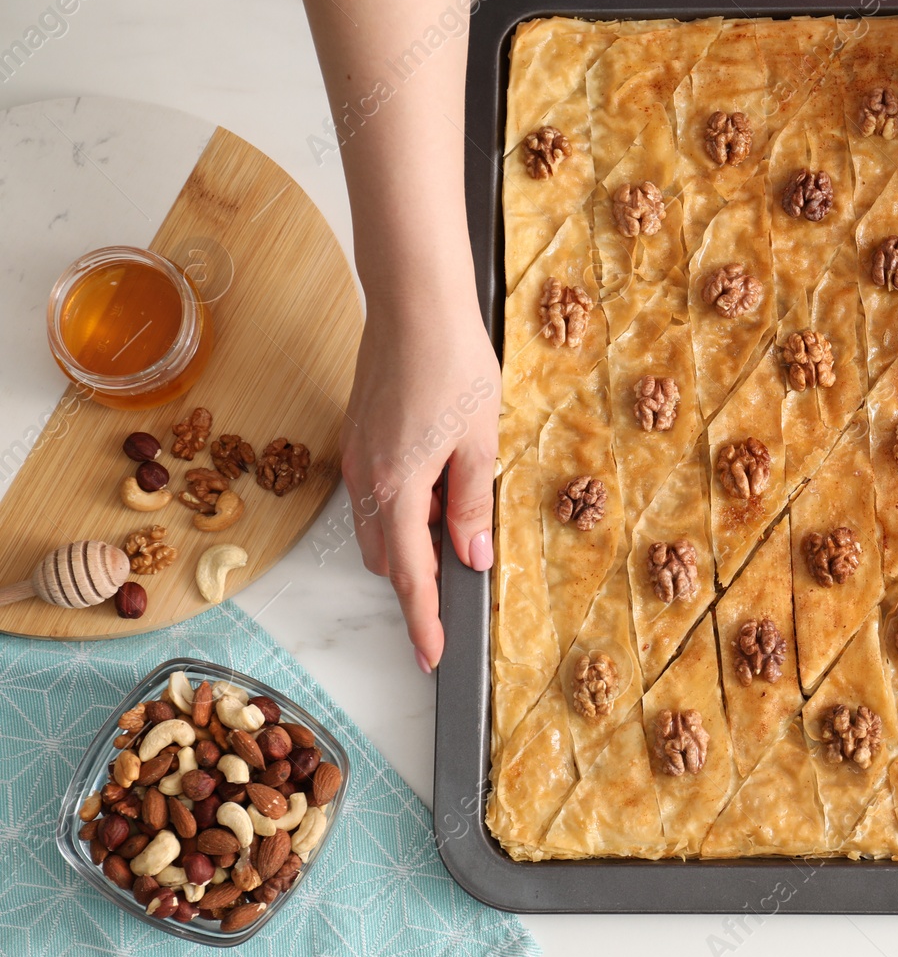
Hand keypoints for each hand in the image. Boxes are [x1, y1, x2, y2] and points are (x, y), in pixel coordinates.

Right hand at [340, 266, 499, 673]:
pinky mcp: (358, 434)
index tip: (432, 656)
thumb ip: (473, 505)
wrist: (413, 301)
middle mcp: (367, 479)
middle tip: (465, 568)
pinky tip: (439, 473)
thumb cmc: (453, 363)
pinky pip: (376, 491)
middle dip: (419, 574)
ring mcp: (357, 456)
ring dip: (412, 535)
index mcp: (399, 488)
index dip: (422, 621)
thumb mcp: (480, 441)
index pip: (410, 576)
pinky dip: (403, 502)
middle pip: (388, 557)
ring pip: (379, 524)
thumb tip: (471, 558)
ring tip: (457, 506)